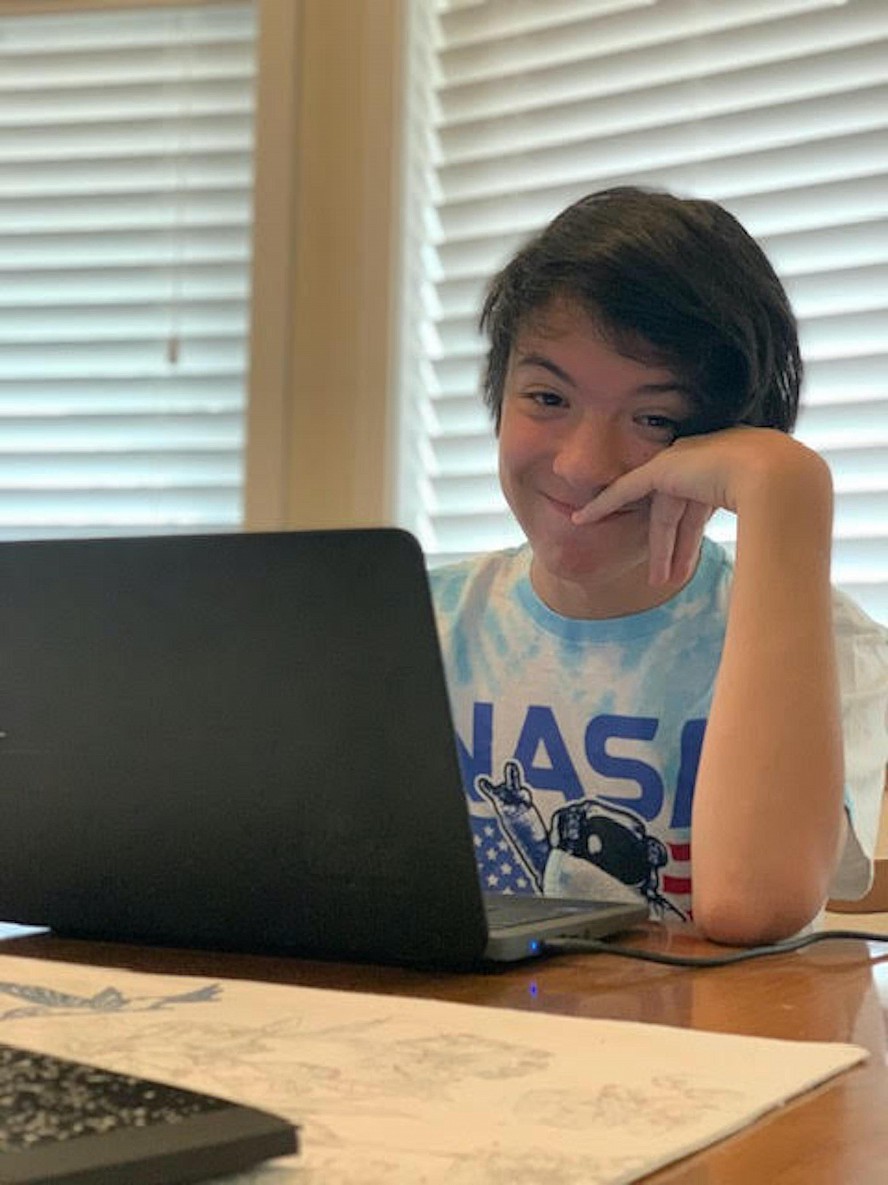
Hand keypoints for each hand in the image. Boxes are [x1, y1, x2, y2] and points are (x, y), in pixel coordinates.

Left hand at [571, 427, 828, 586]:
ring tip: (656, 583)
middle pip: (679, 516)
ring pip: (660, 515)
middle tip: (669, 581)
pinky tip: (583, 519)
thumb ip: (763, 534)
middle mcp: (702, 463)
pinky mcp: (663, 467)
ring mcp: (682, 462)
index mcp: (726, 472)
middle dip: (674, 552)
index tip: (684, 562)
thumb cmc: (784, 499)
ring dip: (658, 550)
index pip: (699, 511)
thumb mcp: (770, 519)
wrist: (778, 474)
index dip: (689, 539)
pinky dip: (604, 505)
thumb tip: (777, 563)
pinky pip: (626, 490)